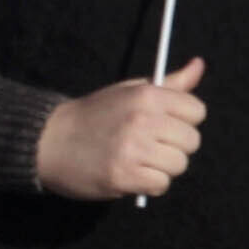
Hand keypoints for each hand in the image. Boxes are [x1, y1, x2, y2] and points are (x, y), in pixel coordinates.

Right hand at [33, 56, 206, 201]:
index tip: (166, 124)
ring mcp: (133, 149)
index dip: (184, 120)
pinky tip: (132, 174)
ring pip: (178, 165)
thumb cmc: (94, 116)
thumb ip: (169, 85)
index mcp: (146, 95)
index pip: (197, 111)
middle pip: (191, 141)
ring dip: (163, 167)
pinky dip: (150, 184)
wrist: (49, 141)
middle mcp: (142, 120)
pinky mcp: (123, 176)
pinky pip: (161, 185)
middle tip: (150, 145)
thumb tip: (199, 64)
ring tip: (139, 160)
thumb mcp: (130, 92)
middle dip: (175, 146)